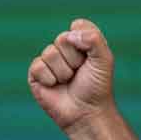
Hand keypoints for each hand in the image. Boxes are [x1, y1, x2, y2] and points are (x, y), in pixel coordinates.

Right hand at [29, 18, 114, 132]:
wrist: (87, 112)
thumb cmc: (97, 87)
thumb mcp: (104, 60)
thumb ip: (94, 39)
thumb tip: (70, 34)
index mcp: (81, 42)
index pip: (78, 26)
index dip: (85, 43)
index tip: (92, 59)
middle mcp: (64, 48)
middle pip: (63, 39)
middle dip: (75, 59)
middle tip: (79, 73)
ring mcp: (49, 60)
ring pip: (50, 53)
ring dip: (63, 71)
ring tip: (68, 81)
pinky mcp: (36, 73)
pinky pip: (38, 66)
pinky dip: (50, 79)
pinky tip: (55, 86)